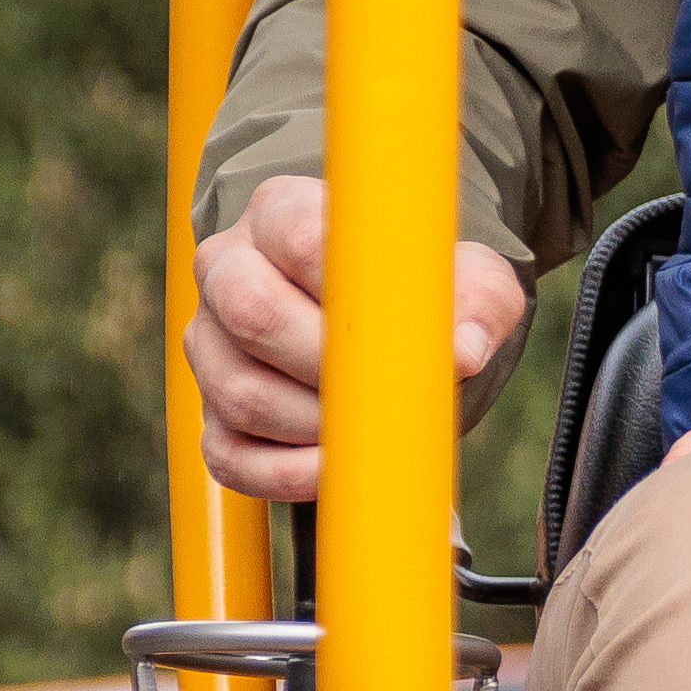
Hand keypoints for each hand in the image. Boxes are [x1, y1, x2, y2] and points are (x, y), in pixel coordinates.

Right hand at [185, 182, 528, 504]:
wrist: (400, 329)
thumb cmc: (428, 293)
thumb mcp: (473, 280)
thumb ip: (479, 302)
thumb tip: (464, 352)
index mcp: (283, 213)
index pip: (300, 238)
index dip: (354, 294)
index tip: (406, 334)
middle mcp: (229, 269)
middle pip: (250, 312)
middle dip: (328, 363)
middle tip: (389, 389)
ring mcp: (211, 343)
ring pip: (238, 390)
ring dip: (314, 424)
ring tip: (375, 428)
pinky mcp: (212, 410)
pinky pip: (229, 455)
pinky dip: (287, 476)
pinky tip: (339, 471)